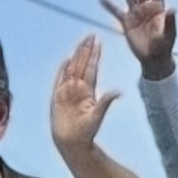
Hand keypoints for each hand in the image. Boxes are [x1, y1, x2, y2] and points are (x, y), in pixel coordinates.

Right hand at [51, 37, 119, 159]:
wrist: (72, 142)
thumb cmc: (86, 132)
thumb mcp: (98, 115)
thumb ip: (106, 101)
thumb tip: (119, 91)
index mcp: (88, 91)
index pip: (92, 68)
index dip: (95, 55)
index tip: (99, 42)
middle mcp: (78, 88)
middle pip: (82, 64)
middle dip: (86, 50)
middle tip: (91, 35)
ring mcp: (67, 91)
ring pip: (72, 68)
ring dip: (76, 55)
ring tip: (82, 42)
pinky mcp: (58, 97)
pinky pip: (60, 80)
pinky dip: (62, 70)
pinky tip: (66, 60)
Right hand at [101, 0, 176, 79]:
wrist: (153, 59)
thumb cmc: (164, 47)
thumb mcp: (169, 34)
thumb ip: (171, 21)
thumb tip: (172, 9)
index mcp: (158, 7)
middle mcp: (146, 7)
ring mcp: (135, 14)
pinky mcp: (126, 23)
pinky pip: (116, 12)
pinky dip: (109, 6)